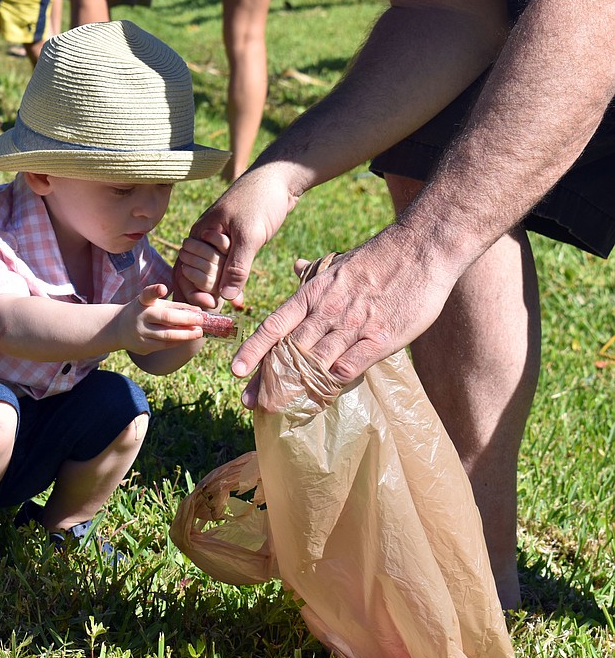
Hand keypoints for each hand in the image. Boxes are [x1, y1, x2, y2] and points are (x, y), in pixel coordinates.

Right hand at [117, 283, 203, 354]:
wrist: (119, 328)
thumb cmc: (144, 312)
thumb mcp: (154, 304)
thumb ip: (174, 306)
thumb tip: (198, 311)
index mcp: (142, 302)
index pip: (147, 295)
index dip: (155, 291)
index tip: (163, 288)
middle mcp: (140, 317)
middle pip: (166, 318)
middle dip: (186, 319)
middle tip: (201, 319)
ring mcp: (141, 333)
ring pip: (167, 335)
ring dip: (185, 334)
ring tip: (199, 332)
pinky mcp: (143, 346)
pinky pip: (164, 345)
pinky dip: (178, 341)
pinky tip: (187, 338)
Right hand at [175, 168, 296, 307]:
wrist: (279, 178)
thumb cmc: (260, 200)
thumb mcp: (249, 235)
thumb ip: (238, 266)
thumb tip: (227, 297)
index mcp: (201, 233)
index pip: (184, 269)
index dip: (192, 290)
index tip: (210, 306)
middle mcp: (205, 238)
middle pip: (195, 274)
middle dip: (205, 292)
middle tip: (217, 308)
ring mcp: (219, 240)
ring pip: (212, 273)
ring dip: (219, 289)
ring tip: (231, 305)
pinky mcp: (234, 242)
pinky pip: (227, 267)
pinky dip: (231, 281)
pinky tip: (241, 297)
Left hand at [232, 224, 459, 406]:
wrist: (421, 249)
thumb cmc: (378, 258)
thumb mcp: (338, 263)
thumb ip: (314, 273)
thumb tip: (296, 266)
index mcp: (313, 294)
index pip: (274, 325)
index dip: (253, 350)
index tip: (236, 370)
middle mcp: (327, 311)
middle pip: (290, 351)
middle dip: (269, 379)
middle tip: (252, 402)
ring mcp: (353, 326)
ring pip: (316, 363)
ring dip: (296, 388)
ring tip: (280, 408)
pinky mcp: (381, 338)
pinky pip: (350, 366)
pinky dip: (333, 383)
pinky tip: (322, 396)